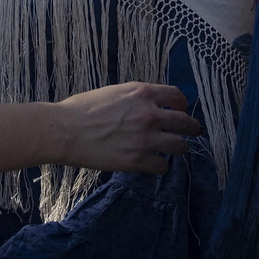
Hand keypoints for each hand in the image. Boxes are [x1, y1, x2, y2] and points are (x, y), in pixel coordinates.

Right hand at [54, 82, 200, 174]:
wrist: (65, 130)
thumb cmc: (82, 108)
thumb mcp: (114, 92)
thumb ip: (135, 98)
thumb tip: (147, 104)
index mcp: (142, 93)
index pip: (176, 95)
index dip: (182, 103)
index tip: (182, 109)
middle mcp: (149, 114)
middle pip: (185, 122)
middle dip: (191, 128)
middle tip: (193, 132)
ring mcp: (145, 138)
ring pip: (179, 146)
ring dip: (179, 148)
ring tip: (176, 150)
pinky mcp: (137, 160)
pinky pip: (162, 165)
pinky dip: (160, 166)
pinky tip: (155, 164)